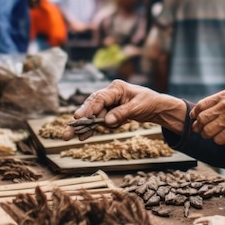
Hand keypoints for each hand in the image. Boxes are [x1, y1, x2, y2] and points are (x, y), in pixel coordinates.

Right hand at [61, 80, 179, 140]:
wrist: (156, 107)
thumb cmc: (149, 102)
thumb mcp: (137, 107)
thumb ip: (122, 113)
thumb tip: (107, 121)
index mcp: (116, 88)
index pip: (100, 98)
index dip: (89, 108)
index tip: (79, 118)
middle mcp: (109, 94)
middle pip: (91, 106)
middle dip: (79, 119)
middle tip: (67, 130)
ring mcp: (109, 103)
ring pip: (93, 115)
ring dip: (84, 126)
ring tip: (71, 136)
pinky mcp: (110, 112)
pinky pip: (99, 121)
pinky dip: (92, 128)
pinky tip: (84, 136)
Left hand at [190, 90, 224, 144]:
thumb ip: (218, 103)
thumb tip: (199, 112)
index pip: (201, 105)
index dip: (195, 114)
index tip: (193, 118)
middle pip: (202, 119)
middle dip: (198, 126)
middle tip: (199, 130)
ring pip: (207, 131)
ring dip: (207, 135)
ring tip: (211, 135)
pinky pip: (217, 140)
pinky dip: (219, 141)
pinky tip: (224, 137)